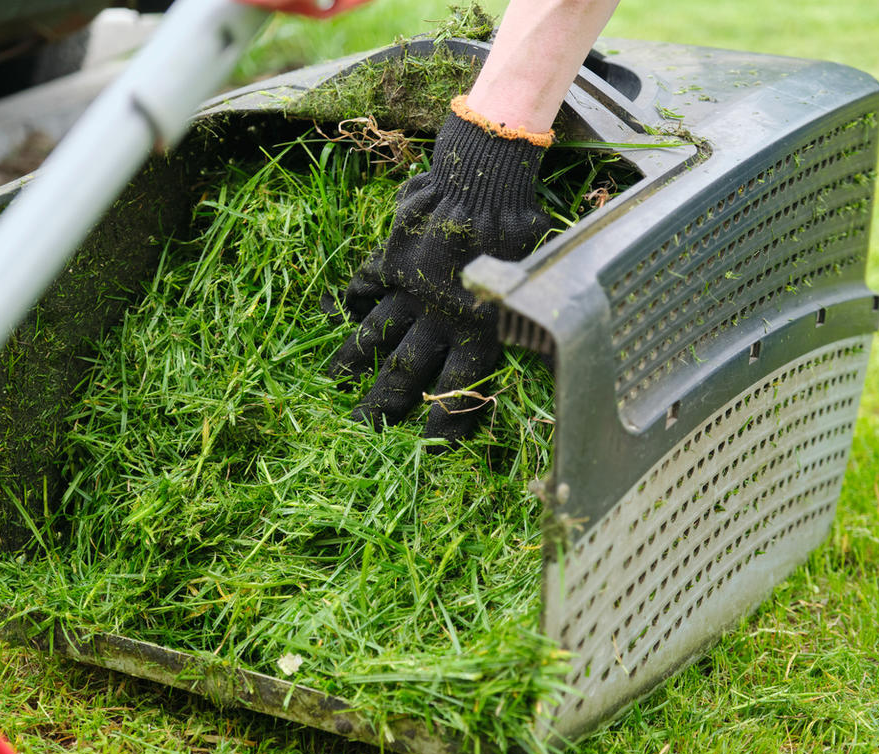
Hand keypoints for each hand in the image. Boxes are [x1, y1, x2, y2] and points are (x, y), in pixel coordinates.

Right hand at [329, 102, 551, 442]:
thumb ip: (521, 312)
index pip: (457, 388)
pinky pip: (365, 283)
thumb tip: (546, 343)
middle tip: (360, 429)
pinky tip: (337, 311)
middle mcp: (438, 317)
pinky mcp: (390, 257)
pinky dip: (351, 297)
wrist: (482, 179)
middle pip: (404, 371)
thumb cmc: (518, 226)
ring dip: (353, 359)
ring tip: (332, 382)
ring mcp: (409, 288)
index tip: (429, 449)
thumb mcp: (531, 279)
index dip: (444, 421)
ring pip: (376, 332)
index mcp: (477, 328)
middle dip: (381, 404)